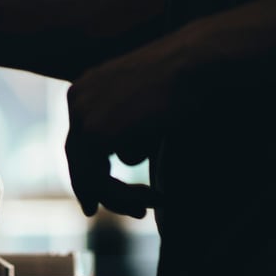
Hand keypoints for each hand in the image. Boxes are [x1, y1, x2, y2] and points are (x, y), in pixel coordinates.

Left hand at [64, 34, 188, 217]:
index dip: (93, 173)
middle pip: (78, 158)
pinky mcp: (95, 133)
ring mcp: (82, 114)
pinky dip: (126, 197)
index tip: (106, 200)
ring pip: (87, 175)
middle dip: (103, 191)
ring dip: (120, 198)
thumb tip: (125, 159)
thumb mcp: (148, 110)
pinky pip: (100, 181)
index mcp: (86, 86)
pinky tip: (158, 197)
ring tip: (150, 205)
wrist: (197, 62)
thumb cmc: (185, 80)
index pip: (81, 140)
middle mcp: (77, 97)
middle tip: (136, 212)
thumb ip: (131, 131)